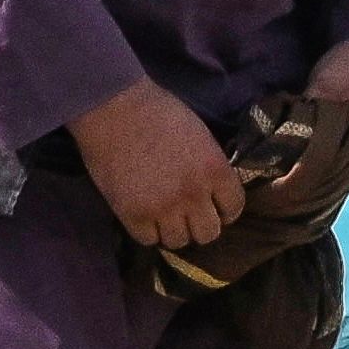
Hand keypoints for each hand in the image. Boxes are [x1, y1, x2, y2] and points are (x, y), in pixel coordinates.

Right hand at [67, 78, 243, 249]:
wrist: (114, 106)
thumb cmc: (157, 111)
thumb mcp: (200, 135)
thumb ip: (210, 166)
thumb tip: (213, 188)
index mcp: (215, 170)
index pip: (234, 208)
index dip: (224, 210)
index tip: (214, 206)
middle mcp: (194, 194)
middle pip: (209, 233)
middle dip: (199, 224)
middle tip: (187, 214)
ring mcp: (164, 208)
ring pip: (178, 241)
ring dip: (172, 230)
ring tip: (163, 216)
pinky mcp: (133, 215)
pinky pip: (148, 240)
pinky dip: (147, 231)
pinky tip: (143, 216)